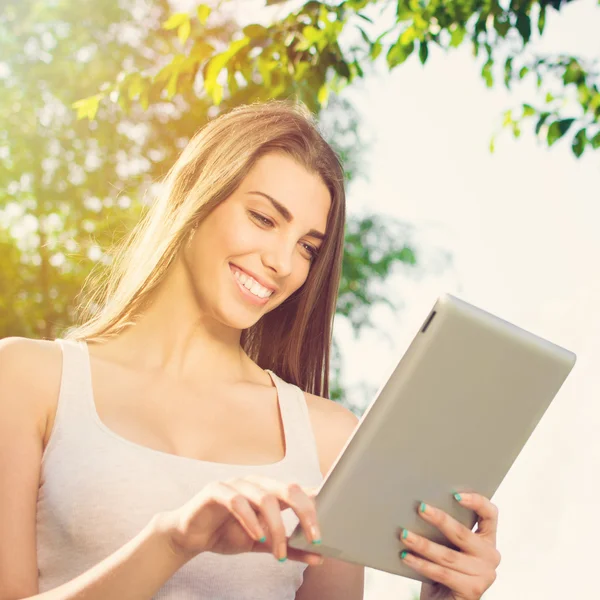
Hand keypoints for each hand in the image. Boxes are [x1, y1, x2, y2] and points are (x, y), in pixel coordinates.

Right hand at [158, 475, 323, 565]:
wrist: (190, 536)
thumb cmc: (228, 534)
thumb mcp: (263, 544)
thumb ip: (288, 548)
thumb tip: (318, 558)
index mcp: (270, 489)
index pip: (299, 491)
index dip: (316, 506)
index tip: (326, 531)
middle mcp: (256, 482)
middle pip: (288, 488)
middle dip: (305, 513)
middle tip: (314, 538)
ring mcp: (236, 484)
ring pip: (265, 496)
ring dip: (276, 526)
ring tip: (277, 551)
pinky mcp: (215, 490)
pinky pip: (236, 500)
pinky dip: (250, 519)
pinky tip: (256, 536)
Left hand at [397, 493, 499, 599]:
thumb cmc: (442, 567)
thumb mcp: (447, 544)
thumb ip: (444, 529)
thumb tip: (421, 505)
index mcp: (487, 539)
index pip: (490, 514)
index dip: (476, 501)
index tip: (455, 494)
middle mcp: (491, 556)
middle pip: (463, 533)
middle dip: (440, 519)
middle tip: (420, 508)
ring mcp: (484, 576)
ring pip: (448, 555)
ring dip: (422, 544)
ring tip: (404, 534)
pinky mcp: (472, 591)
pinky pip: (442, 573)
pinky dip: (421, 564)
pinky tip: (406, 556)